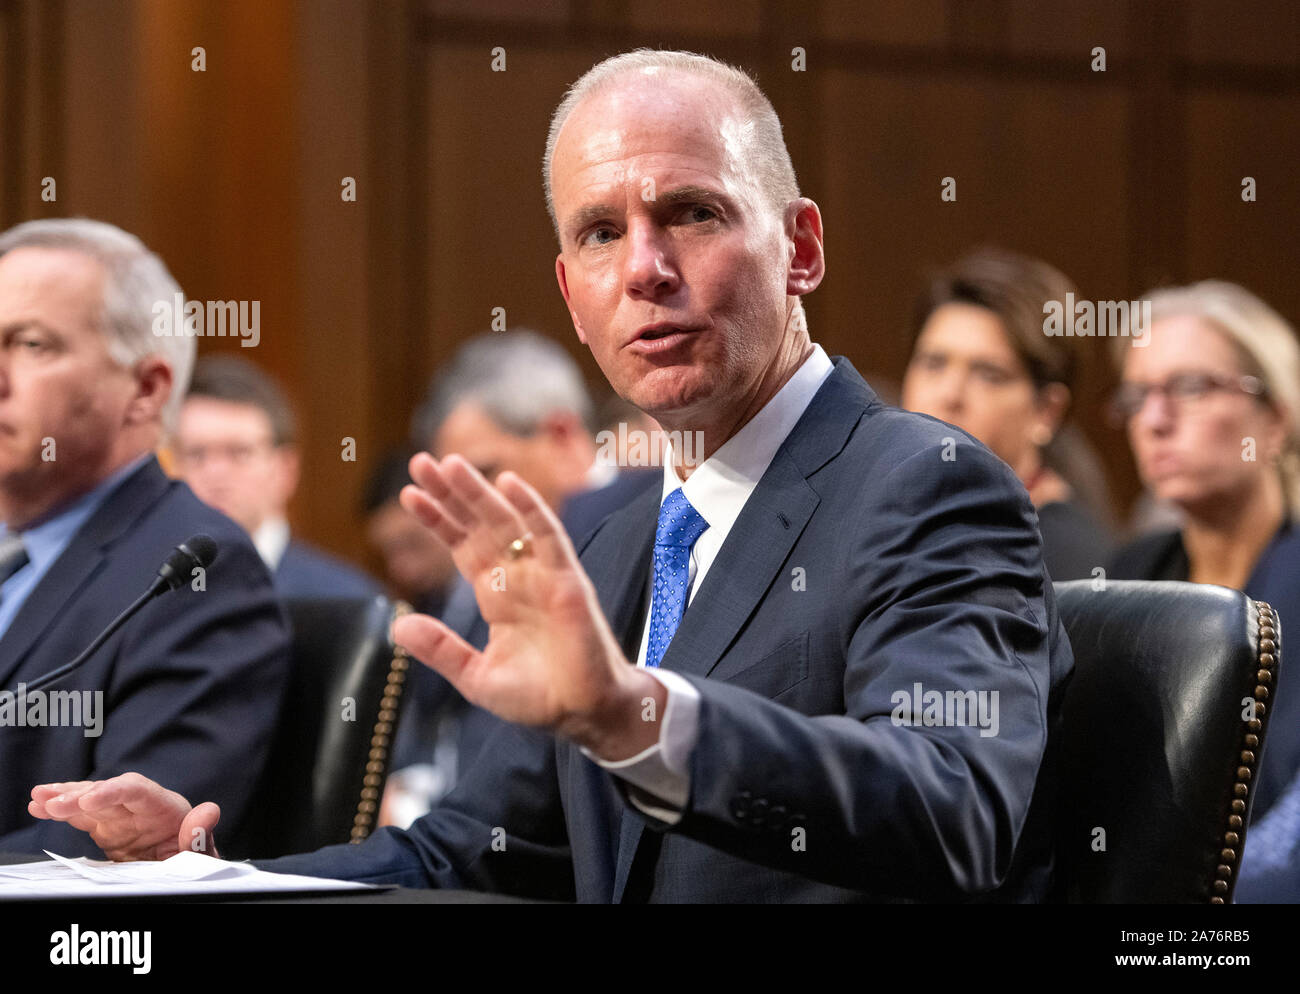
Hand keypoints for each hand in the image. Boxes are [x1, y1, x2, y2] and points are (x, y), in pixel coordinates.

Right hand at [29, 773, 221, 861]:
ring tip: (39, 798)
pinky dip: (61, 811)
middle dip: (79, 796)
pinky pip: (82, 816)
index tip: (86, 798)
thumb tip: (208, 811)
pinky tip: (39, 806)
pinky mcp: (108, 829)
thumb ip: (200, 836)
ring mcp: (123, 817)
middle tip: (50, 803)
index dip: (111, 791)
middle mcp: (142, 807)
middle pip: (108, 792)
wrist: (188, 874)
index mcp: (166, 809)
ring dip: (64, 798)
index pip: (137, 791)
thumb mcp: (202, 855)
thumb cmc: (196, 862)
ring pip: (91, 801)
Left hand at [395, 453, 661, 757]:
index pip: (461, 545)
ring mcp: (542, 574)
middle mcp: (517, 576)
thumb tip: (398, 625)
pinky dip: (530, 507)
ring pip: (507, 521)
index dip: (437, 520)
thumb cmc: (538, 698)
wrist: (583, 714)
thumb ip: (441, 650)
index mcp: (495, 595)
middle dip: (450, 493)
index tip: (407, 494)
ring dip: (479, 491)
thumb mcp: (477, 677)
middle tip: (420, 462)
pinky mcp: (567, 579)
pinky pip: (548, 535)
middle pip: (478, 524)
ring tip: (449, 464)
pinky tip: (507, 483)